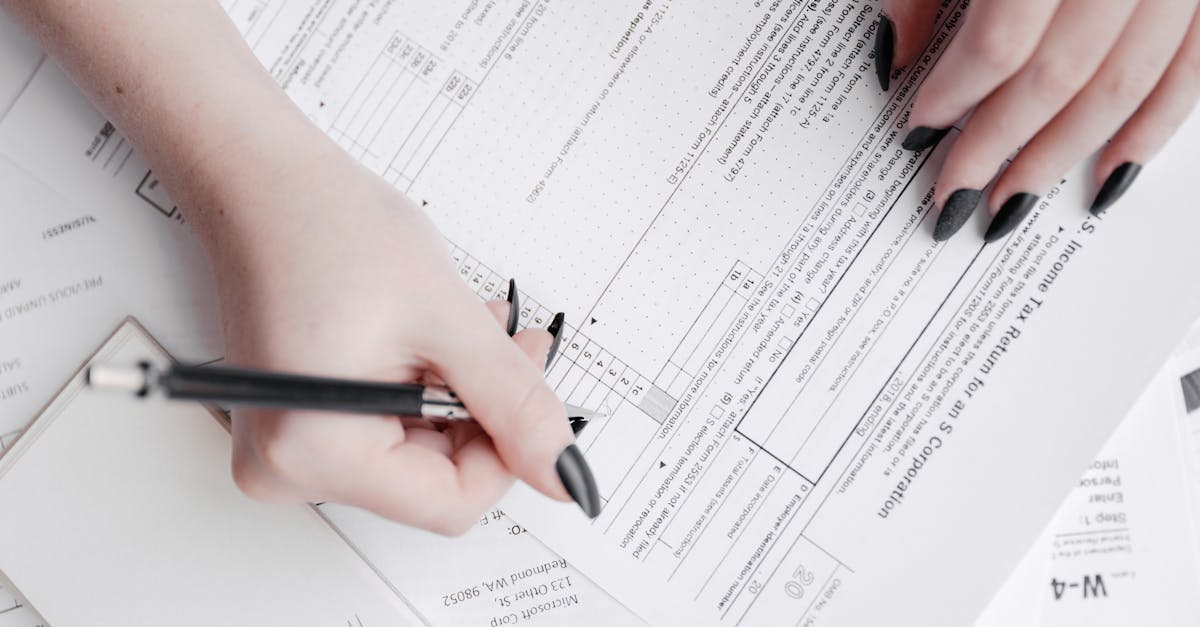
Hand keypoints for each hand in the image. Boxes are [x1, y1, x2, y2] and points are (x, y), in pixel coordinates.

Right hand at [199, 137, 596, 534]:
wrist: (264, 185)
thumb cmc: (325, 227)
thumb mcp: (446, 317)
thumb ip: (514, 402)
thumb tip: (562, 471)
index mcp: (314, 452)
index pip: (450, 504)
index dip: (507, 452)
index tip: (530, 394)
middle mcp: (287, 467)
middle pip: (434, 481)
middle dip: (483, 413)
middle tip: (509, 346)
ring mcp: (290, 450)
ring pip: (419, 454)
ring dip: (458, 395)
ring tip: (465, 328)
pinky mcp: (299, 428)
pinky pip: (388, 432)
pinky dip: (425, 389)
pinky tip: (433, 339)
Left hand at [876, 0, 1199, 240]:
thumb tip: (893, 56)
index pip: (1000, 46)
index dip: (953, 96)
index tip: (920, 129)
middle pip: (1057, 79)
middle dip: (996, 146)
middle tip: (952, 192)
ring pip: (1121, 87)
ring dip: (1060, 157)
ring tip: (1008, 203)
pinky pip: (1191, 72)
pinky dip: (1150, 130)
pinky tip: (1107, 177)